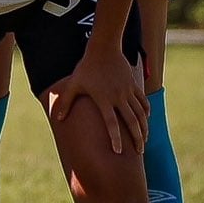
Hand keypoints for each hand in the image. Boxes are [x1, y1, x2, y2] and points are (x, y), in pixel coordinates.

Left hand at [49, 39, 149, 153]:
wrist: (103, 49)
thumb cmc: (86, 68)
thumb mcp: (73, 84)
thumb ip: (65, 102)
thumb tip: (57, 118)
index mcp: (103, 99)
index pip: (111, 124)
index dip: (115, 138)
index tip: (118, 152)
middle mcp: (118, 97)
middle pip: (132, 122)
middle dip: (137, 139)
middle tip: (139, 153)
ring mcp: (128, 91)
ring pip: (141, 114)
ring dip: (144, 128)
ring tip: (143, 140)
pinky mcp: (134, 85)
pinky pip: (143, 102)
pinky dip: (146, 113)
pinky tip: (146, 121)